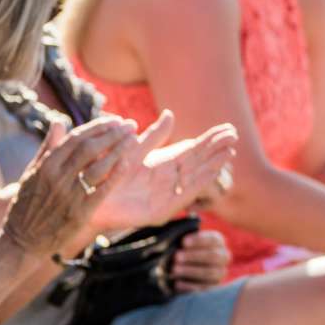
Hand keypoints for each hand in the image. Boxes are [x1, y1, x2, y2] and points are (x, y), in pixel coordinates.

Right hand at [1, 116, 135, 260]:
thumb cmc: (27, 205)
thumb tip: (59, 121)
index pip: (76, 138)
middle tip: (130, 125)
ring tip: (134, 139)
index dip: (99, 127)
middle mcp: (57, 177)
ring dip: (119, 150)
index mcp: (46, 165)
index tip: (115, 120)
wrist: (22, 240)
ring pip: (99, 166)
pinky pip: (102, 190)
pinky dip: (115, 175)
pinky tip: (128, 163)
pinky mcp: (80, 213)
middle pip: (90, 148)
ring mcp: (69, 195)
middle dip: (113, 134)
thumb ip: (48, 148)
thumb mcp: (31, 174)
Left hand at [88, 114, 240, 233]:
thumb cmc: (107, 178)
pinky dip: (199, 182)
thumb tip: (171, 114)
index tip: (228, 130)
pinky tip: (212, 171)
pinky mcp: (161, 210)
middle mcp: (168, 179)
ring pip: (195, 176)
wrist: (89, 201)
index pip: (192, 150)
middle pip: (198, 161)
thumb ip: (153, 136)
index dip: (210, 140)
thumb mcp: (132, 151)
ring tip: (230, 152)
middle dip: (216, 149)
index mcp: (162, 164)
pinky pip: (183, 194)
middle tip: (235, 136)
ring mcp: (167, 195)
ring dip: (212, 165)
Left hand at [169, 228, 230, 292]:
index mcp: (218, 241)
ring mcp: (220, 272)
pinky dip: (190, 286)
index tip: (183, 242)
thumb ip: (183, 241)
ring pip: (210, 273)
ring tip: (175, 269)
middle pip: (213, 256)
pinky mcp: (214, 286)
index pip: (213, 240)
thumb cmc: (185, 249)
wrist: (186, 267)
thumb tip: (176, 243)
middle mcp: (223, 256)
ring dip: (191, 271)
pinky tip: (177, 283)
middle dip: (193, 256)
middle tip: (176, 256)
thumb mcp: (185, 242)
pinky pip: (204, 287)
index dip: (199, 241)